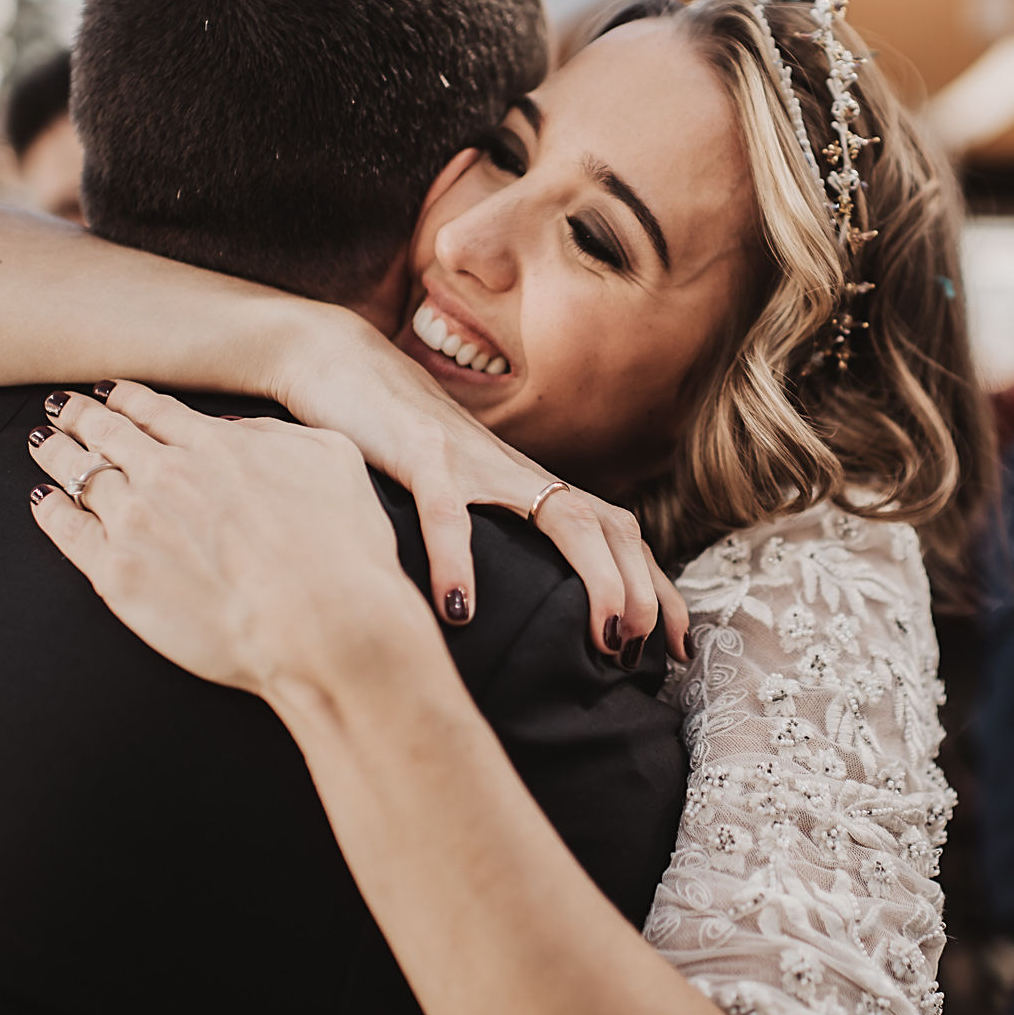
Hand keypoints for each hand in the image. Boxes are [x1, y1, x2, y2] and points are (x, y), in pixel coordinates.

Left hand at [26, 383, 437, 697]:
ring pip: (79, 473)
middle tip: (61, 408)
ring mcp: (136, 523)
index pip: (153, 409)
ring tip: (43, 444)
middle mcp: (167, 474)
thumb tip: (238, 433)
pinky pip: (66, 530)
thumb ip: (277, 435)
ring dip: (58, 452)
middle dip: (80, 416)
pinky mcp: (116, 575)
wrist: (325, 627)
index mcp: (217, 444)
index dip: (125, 397)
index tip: (109, 394)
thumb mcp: (333, 459)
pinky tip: (44, 500)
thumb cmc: (343, 552)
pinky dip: (50, 508)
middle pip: (106, 433)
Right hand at [273, 303, 688, 659]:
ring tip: (604, 640)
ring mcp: (473, 459)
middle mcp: (516, 471)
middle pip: (608, 525)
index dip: (655, 587)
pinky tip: (460, 613)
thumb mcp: (454, 494)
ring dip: (595, 578)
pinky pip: (448, 512)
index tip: (677, 648)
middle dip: (642, 591)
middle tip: (645, 654)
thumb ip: (489, 536)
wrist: (336, 359)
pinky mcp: (418, 452)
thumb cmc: (395, 441)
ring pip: (561, 513)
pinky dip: (458, 562)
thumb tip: (518, 608)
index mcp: (527, 484)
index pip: (618, 533)